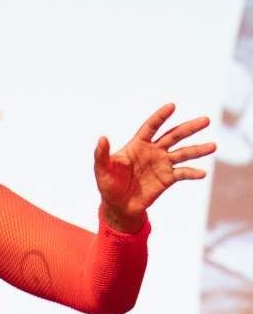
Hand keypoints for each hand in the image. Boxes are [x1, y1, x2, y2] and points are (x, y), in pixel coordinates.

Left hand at [94, 104, 215, 231]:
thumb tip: (101, 138)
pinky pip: (182, 173)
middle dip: (189, 128)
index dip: (161, 116)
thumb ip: (102, 154)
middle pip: (174, 135)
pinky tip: (202, 173)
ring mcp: (162, 164)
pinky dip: (192, 173)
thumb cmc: (108, 185)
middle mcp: (154, 151)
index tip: (172, 106)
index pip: (151, 126)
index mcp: (138, 144)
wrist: (119, 207)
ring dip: (198, 149)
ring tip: (213, 146)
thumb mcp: (102, 170)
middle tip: (206, 120)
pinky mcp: (167, 179)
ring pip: (183, 153)